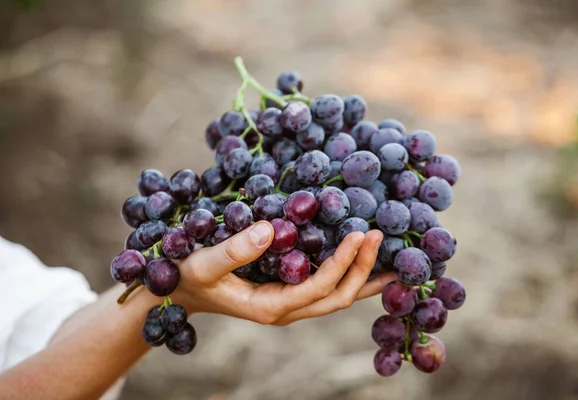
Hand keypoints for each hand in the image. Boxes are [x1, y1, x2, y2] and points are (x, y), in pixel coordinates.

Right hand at [173, 221, 395, 324]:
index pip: (317, 288)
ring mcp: (290, 304)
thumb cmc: (189, 276)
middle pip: (337, 297)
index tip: (358, 234)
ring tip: (390, 253)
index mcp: (270, 307)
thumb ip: (233, 250)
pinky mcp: (290, 292)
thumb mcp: (204, 263)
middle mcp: (286, 310)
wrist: (183, 289)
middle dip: (362, 270)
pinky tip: (363, 257)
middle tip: (377, 236)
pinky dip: (349, 274)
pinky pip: (327, 287)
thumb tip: (269, 229)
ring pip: (337, 296)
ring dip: (363, 275)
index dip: (340, 263)